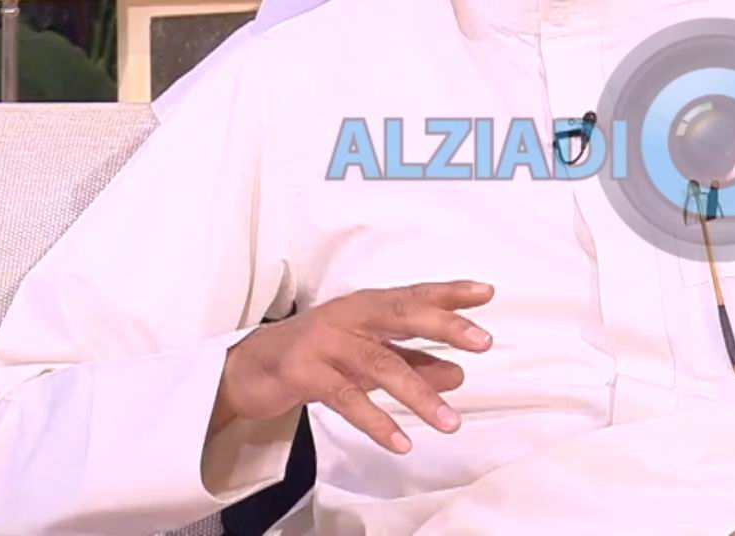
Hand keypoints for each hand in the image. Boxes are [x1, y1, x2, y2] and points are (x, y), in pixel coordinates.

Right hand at [210, 280, 493, 454]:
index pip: (414, 295)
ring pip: (380, 364)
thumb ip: (412, 362)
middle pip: (402, 315)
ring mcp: (324, 342)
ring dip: (419, 395)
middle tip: (483, 342)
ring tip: (450, 422)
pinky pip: (346, 399)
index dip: (449, 293)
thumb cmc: (315, 356)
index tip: (485, 293)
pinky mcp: (304, 372)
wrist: (248, 369)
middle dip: (444, 327)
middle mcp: (348, 317)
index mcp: (366, 307)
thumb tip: (459, 374)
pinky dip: (376, 421)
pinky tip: (400, 441)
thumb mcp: (367, 357)